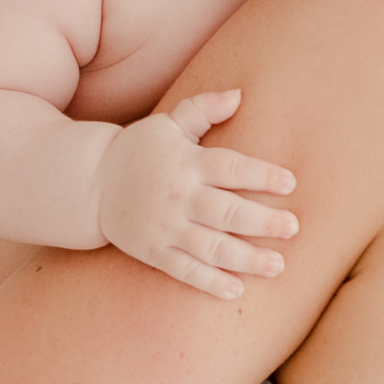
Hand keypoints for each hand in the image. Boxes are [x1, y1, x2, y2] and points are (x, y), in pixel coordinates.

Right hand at [95, 90, 298, 298]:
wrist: (90, 183)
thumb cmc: (140, 150)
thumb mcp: (169, 123)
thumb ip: (203, 109)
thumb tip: (239, 94)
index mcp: (187, 163)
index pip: (230, 168)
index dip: (260, 175)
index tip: (290, 183)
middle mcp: (178, 197)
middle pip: (225, 212)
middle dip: (261, 221)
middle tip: (293, 228)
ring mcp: (165, 227)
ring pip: (210, 247)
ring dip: (245, 259)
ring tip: (277, 265)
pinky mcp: (153, 252)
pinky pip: (184, 270)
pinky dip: (209, 282)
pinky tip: (236, 289)